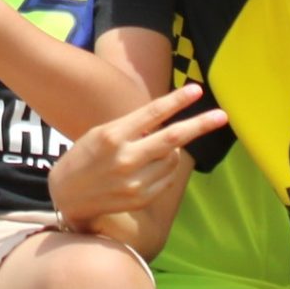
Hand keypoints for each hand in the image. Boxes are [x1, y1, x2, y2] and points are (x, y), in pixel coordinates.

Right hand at [48, 86, 229, 227]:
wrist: (66, 197)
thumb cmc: (84, 159)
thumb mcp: (101, 134)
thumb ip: (132, 128)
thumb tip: (166, 122)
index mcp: (112, 136)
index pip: (152, 114)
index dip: (177, 100)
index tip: (197, 90)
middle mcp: (126, 159)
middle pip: (173, 138)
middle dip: (201, 125)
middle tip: (223, 116)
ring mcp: (135, 181)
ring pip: (173, 158)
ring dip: (173, 150)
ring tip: (153, 150)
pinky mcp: (142, 198)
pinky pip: (168, 178)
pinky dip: (166, 168)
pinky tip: (151, 168)